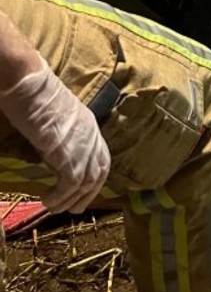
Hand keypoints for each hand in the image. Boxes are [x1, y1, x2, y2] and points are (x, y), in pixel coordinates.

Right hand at [0, 59, 109, 213]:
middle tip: (73, 209)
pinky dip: (60, 197)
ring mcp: (81, 145)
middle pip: (99, 173)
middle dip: (88, 195)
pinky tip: (46, 201)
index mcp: (89, 125)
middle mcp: (91, 136)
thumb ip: (60, 131)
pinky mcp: (67, 153)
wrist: (27, 82)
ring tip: (55, 208)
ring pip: (86, 183)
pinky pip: (71, 185)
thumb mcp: (53, 115)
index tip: (83, 191)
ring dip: (70, 200)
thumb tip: (52, 145)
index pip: (101, 158)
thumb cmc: (32, 93)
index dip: (94, 178)